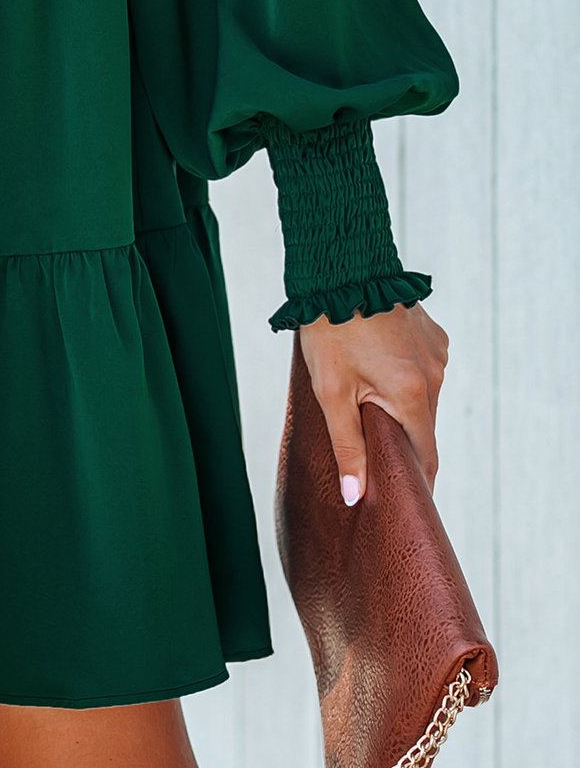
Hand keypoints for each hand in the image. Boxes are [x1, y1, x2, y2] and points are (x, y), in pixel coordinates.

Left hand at [300, 303, 448, 505]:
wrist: (341, 268)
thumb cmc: (330, 329)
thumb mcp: (331, 392)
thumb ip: (347, 446)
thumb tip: (356, 495)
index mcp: (412, 394)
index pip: (425, 455)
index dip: (416, 480)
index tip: (406, 500)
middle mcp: (434, 374)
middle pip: (423, 425)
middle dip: (401, 440)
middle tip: (374, 451)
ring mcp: (436, 352)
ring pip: (423, 396)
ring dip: (402, 404)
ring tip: (368, 401)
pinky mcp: (433, 335)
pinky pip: (423, 368)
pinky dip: (405, 376)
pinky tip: (377, 366)